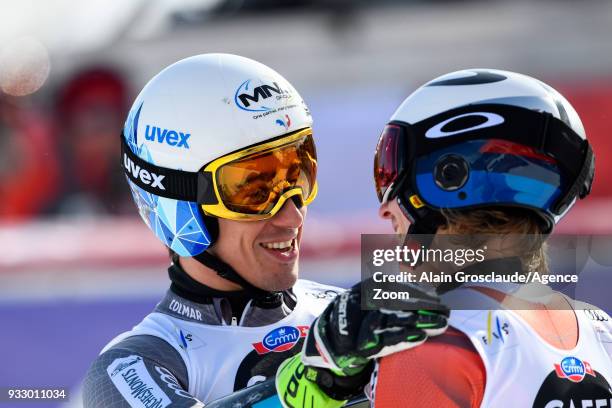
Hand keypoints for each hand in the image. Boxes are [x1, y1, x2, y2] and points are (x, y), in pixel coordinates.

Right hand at [302, 280, 448, 375]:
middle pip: (396, 302)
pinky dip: (401, 339)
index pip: (395, 287)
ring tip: (440, 324)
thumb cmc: (357, 321)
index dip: (418, 293)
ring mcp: (357, 323)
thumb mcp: (371, 301)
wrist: (328, 343)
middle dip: (422, 308)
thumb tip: (428, 290)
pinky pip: (382, 341)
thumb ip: (393, 294)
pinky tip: (419, 337)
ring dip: (418, 322)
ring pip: (392, 320)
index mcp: (364, 288)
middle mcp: (359, 302)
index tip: (439, 300)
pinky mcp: (358, 344)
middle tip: (444, 312)